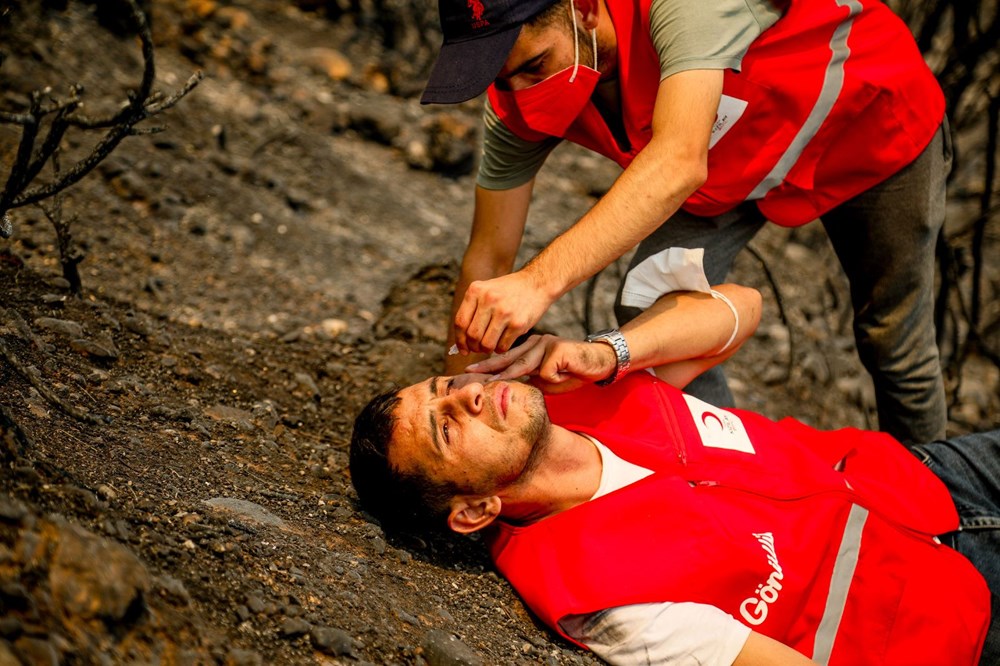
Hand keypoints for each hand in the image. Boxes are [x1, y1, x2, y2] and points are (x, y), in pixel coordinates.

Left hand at [453, 270, 552, 355]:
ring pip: (486, 344)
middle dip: (473, 347)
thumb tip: (461, 342)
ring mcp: (504, 312)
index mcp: (476, 290)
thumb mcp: (486, 290)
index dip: (459, 340)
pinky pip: (502, 346)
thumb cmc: (508, 291)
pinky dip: (500, 349)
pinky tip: (502, 342)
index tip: (462, 349)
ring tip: (490, 346)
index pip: (460, 322)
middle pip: (472, 335)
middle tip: (477, 348)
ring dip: (486, 350)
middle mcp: (489, 299)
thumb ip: (472, 311)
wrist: (537, 283)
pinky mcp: (518, 323)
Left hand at [466, 334, 616, 393]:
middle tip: (468, 373)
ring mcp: (546, 344)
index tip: (471, 373)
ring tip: (493, 381)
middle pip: (509, 358)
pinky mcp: (557, 349)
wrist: (600, 362)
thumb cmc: (573, 371)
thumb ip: (530, 379)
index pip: (507, 359)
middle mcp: (536, 343)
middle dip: (488, 367)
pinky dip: (555, 379)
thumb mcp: (547, 379)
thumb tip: (511, 387)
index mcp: (532, 349)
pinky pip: (547, 371)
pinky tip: (567, 373)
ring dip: (509, 375)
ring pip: (524, 364)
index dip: (489, 367)